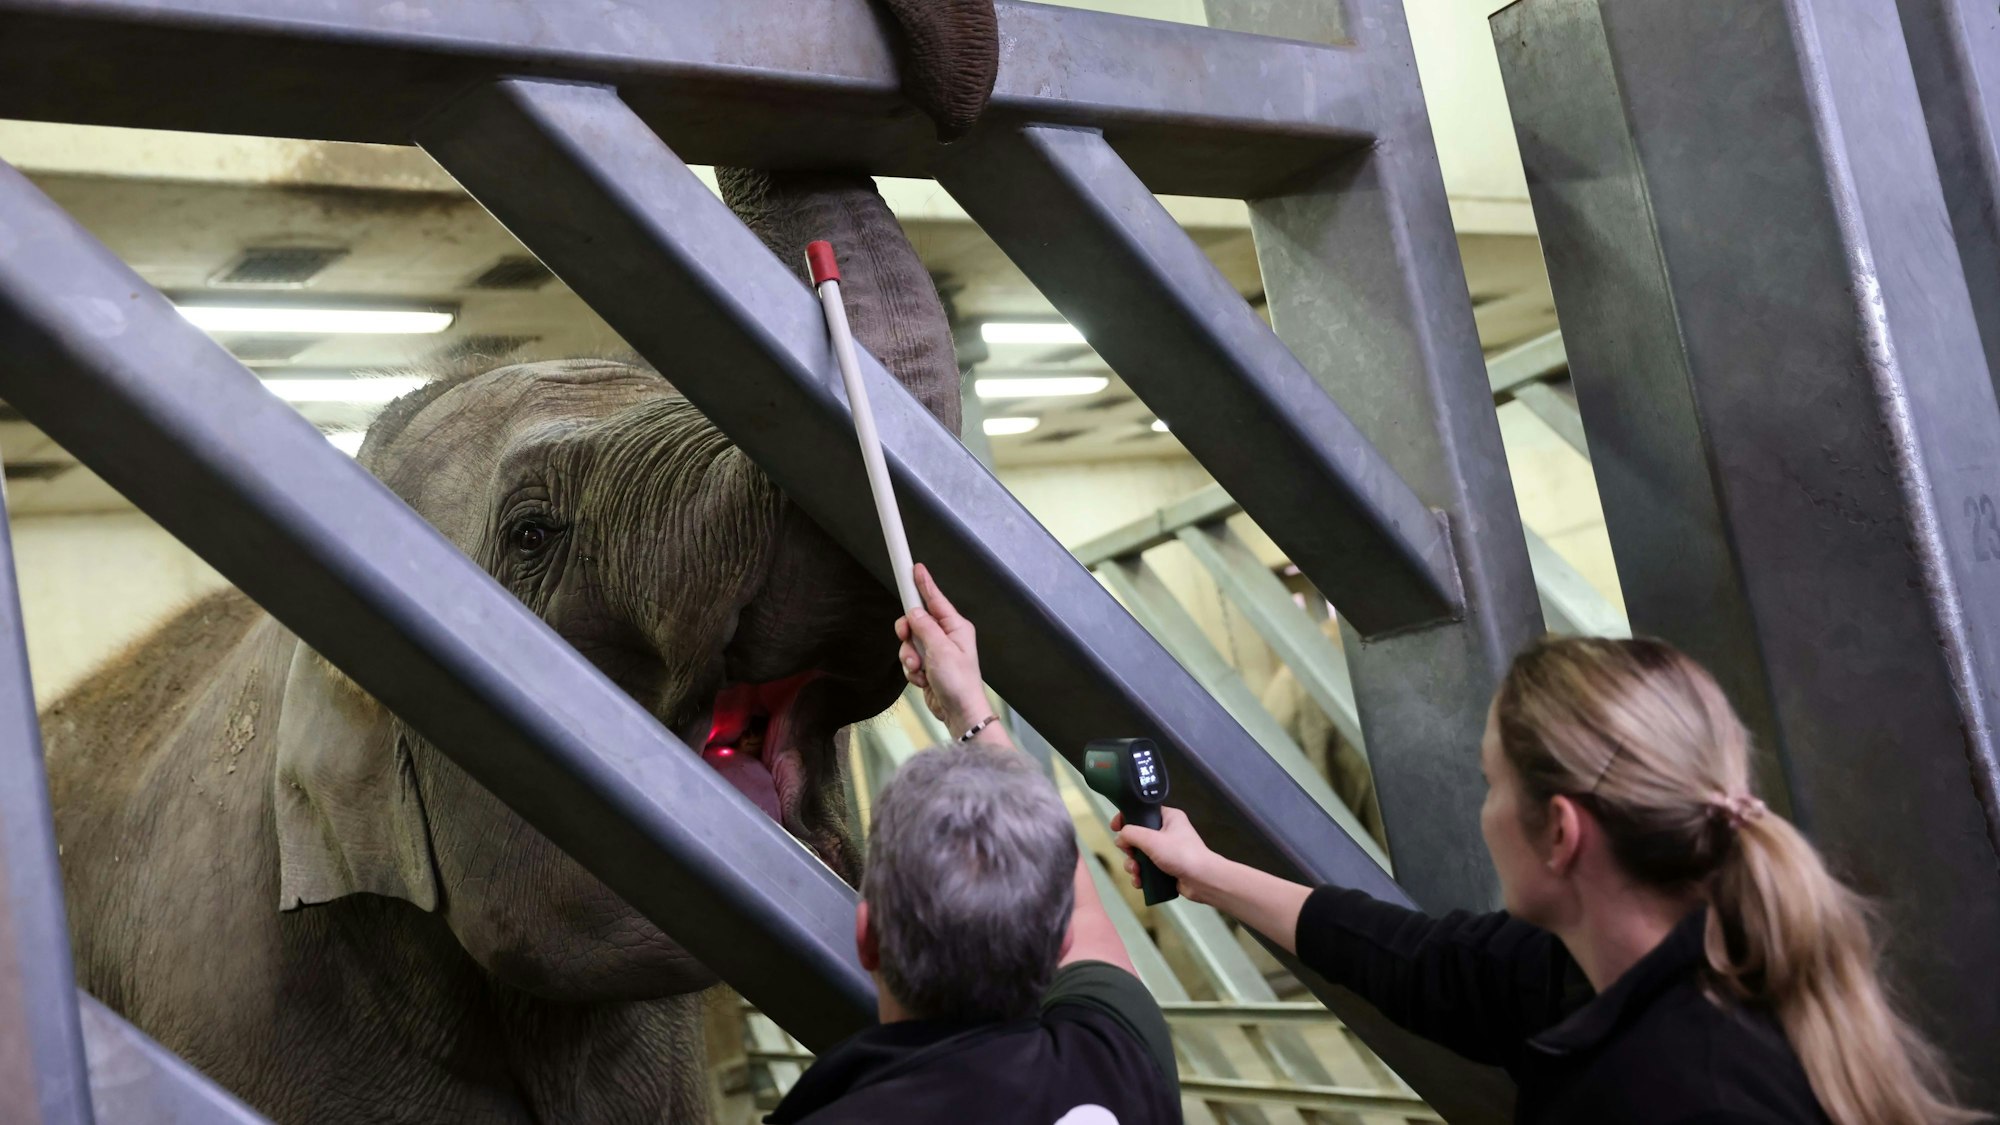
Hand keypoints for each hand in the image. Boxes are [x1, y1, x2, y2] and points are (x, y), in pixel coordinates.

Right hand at [894, 564, 989, 732]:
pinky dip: (912, 670)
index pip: (935, 599)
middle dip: (908, 634)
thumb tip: (914, 613)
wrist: (959, 712)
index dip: (922, 583)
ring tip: (920, 669)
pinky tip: (922, 680)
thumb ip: (925, 628)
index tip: (913, 567)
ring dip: (909, 657)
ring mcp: (936, 651)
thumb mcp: (940, 650)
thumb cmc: (959, 682)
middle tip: (907, 639)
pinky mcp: (928, 666)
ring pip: (909, 643)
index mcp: (956, 627)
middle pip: (915, 621)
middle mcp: (946, 636)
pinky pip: (910, 659)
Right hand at [1112, 807, 1216, 900]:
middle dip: (1130, 850)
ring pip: (1140, 855)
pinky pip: (1147, 868)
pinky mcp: (1167, 867)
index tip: (1115, 827)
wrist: (1203, 880)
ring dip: (1133, 865)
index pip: (1142, 812)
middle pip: (1137, 836)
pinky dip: (1141, 875)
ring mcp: (1167, 851)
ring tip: (1136, 873)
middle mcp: (1167, 832)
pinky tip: (1140, 882)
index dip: (1126, 818)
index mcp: (1168, 817)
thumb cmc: (1180, 854)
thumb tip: (1119, 838)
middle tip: (1130, 856)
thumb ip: (1131, 834)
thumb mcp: (1152, 839)